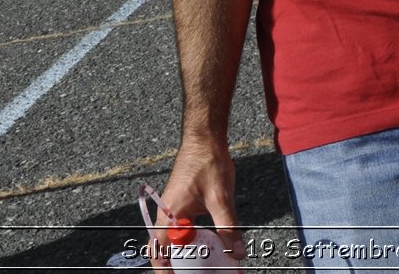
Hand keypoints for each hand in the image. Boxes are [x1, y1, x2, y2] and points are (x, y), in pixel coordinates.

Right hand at [149, 138, 244, 269]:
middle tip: (199, 272)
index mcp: (169, 215)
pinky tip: (210, 246)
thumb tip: (237, 253)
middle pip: (166, 250)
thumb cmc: (208, 162)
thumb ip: (228, 227)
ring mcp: (173, 210)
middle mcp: (166, 215)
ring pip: (176, 240)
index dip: (166, 270)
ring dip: (188, 254)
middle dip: (179, 265)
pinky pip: (184, 230)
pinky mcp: (182, 206)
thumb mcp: (220, 198)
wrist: (205, 138)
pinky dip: (195, 241)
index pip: (160, 252)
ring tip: (205, 265)